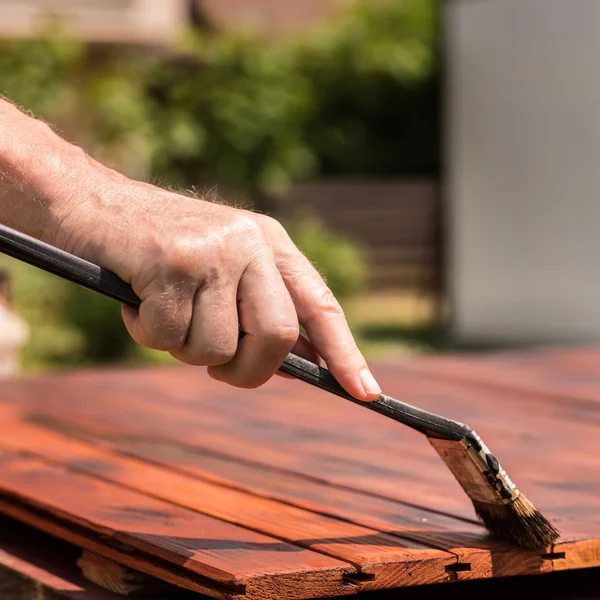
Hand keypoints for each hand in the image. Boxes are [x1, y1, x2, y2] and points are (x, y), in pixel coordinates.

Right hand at [57, 176, 381, 400]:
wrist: (90, 203)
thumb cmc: (159, 251)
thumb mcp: (222, 273)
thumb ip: (260, 313)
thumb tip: (305, 366)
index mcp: (270, 244)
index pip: (320, 306)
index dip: (346, 354)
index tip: (367, 394)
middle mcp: (249, 243)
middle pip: (276, 338)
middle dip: (247, 372)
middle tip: (219, 370)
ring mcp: (213, 250)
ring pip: (216, 348)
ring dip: (183, 349)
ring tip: (161, 311)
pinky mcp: (171, 261)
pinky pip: (167, 337)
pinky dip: (145, 332)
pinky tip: (135, 298)